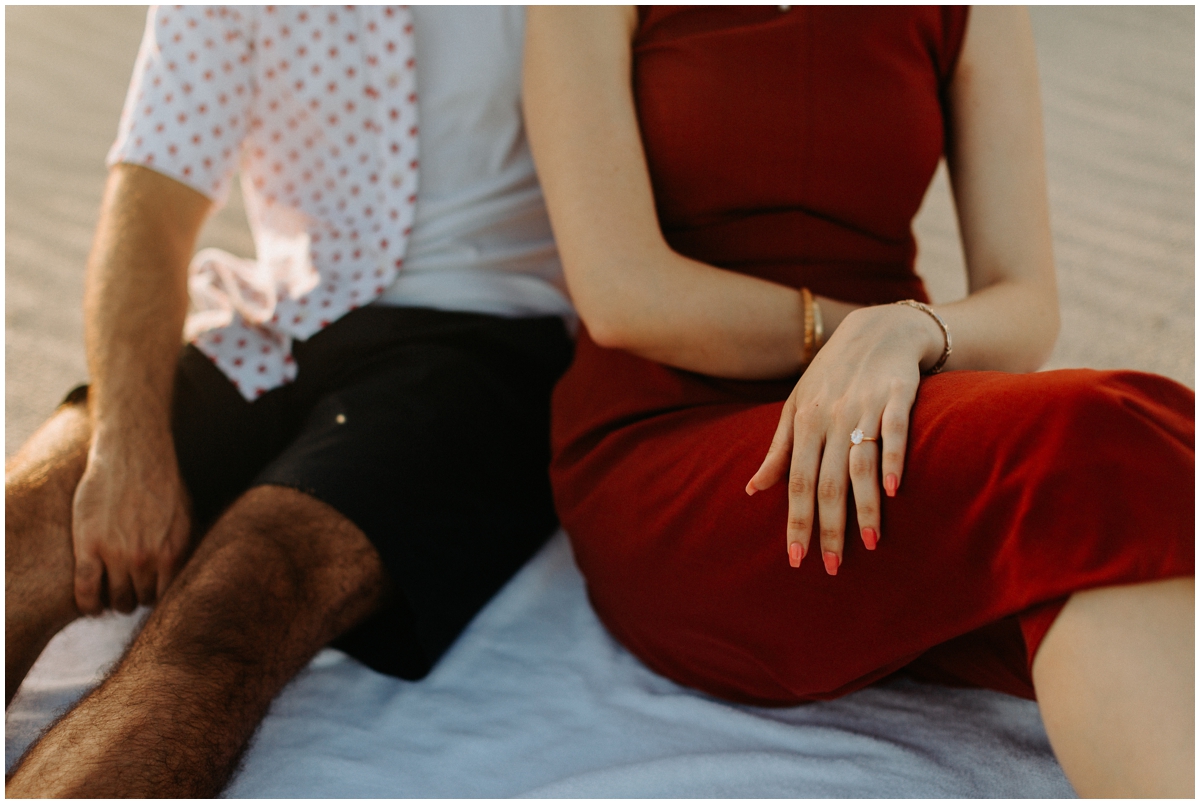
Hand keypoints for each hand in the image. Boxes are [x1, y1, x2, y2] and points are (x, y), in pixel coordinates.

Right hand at [71, 427, 190, 613]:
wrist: (133, 455)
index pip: (165, 595)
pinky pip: (85, 590)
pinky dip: (87, 604)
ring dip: (113, 602)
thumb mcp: (185, 517)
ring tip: (110, 598)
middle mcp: (146, 558)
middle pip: (139, 599)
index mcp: (172, 552)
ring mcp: (115, 553)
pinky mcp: (88, 545)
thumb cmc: (162, 484)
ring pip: (115, 598)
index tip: (148, 595)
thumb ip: (183, 548)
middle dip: (134, 598)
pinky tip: (90, 606)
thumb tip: (183, 575)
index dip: (155, 597)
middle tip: (127, 594)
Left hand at [745, 304, 942, 573]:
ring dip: (864, 505)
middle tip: (831, 567)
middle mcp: (832, 419)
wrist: (877, 329)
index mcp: (804, 424)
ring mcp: (865, 408)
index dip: (795, 521)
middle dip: (828, 526)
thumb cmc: (831, 375)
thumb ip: (778, 450)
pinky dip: (894, 460)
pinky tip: (895, 491)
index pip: (795, 482)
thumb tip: (753, 489)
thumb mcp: (796, 407)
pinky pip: (896, 432)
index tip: (796, 559)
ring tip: (867, 543)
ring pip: (860, 464)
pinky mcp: (898, 397)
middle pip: (826, 481)